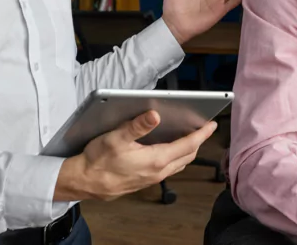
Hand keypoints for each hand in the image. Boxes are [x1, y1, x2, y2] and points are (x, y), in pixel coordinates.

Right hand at [53, 110, 216, 201]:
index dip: (202, 134)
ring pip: (178, 163)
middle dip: (197, 141)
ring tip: (189, 136)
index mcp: (156, 159)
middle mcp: (158, 171)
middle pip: (187, 155)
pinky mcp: (145, 181)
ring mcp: (152, 178)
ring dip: (186, 150)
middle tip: (202, 128)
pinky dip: (175, 157)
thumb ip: (137, 125)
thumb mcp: (116, 138)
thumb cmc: (98, 160)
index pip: (188, 145)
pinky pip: (168, 168)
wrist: (85, 182)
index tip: (212, 124)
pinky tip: (168, 149)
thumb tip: (155, 114)